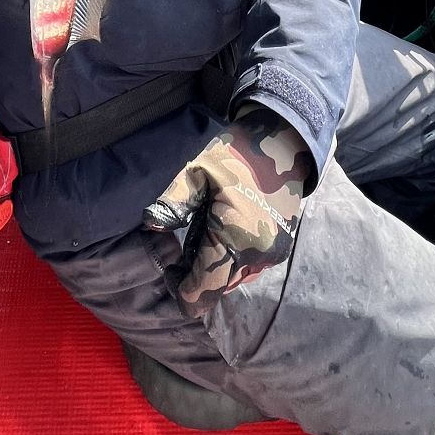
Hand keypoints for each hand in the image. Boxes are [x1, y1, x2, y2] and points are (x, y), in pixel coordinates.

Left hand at [142, 107, 311, 316]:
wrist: (282, 142)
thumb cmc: (236, 154)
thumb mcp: (197, 171)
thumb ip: (174, 201)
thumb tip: (152, 225)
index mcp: (234, 238)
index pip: (201, 292)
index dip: (180, 287)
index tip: (170, 264)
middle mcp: (256, 256)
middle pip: (215, 289)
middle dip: (196, 272)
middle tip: (187, 239)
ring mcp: (272, 255)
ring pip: (232, 280)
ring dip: (214, 266)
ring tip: (208, 229)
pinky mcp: (280, 250)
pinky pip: (247, 268)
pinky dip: (231, 259)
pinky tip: (226, 230)